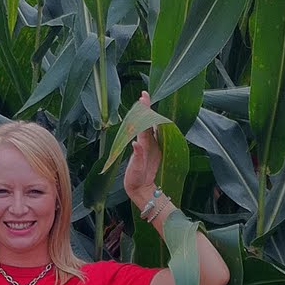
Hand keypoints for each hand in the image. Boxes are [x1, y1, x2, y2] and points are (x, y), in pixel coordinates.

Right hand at [123, 92, 160, 207]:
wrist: (142, 190)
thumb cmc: (138, 180)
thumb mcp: (137, 169)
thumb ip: (138, 156)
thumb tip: (135, 143)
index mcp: (147, 145)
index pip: (146, 123)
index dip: (145, 110)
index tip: (144, 97)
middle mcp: (149, 143)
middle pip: (149, 122)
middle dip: (146, 108)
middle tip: (144, 94)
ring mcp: (148, 146)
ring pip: (148, 126)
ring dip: (145, 114)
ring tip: (143, 101)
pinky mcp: (145, 149)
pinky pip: (145, 133)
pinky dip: (144, 123)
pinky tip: (143, 119)